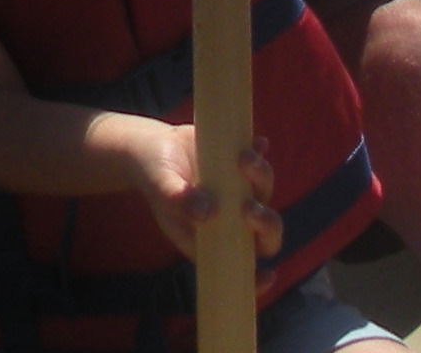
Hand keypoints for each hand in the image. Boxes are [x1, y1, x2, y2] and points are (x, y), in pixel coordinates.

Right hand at [121, 121, 280, 262]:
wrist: (151, 146)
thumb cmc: (154, 177)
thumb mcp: (161, 188)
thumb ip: (180, 201)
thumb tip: (208, 212)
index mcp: (212, 237)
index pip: (241, 265)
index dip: (258, 277)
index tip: (268, 275)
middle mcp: (232, 217)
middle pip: (264, 231)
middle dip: (266, 223)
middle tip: (249, 208)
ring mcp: (238, 190)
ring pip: (263, 190)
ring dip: (261, 177)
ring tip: (243, 158)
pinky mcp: (238, 162)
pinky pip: (257, 157)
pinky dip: (261, 151)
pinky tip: (258, 142)